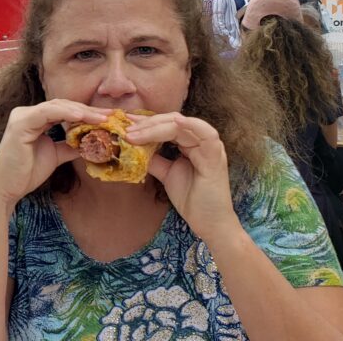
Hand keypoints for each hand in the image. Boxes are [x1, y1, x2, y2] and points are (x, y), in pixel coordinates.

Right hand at [0, 100, 110, 207]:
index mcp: (34, 118)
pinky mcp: (20, 123)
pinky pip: (46, 113)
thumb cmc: (26, 172)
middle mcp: (26, 112)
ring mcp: (22, 116)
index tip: (108, 118)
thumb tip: (91, 141)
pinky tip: (82, 117)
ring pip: (57, 107)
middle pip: (63, 105)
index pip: (64, 110)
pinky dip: (65, 113)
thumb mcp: (55, 155)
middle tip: (111, 115)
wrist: (7, 188)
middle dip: (89, 110)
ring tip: (102, 118)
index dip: (87, 113)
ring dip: (82, 112)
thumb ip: (70, 145)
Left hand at [126, 113, 239, 242]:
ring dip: (156, 126)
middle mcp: (203, 141)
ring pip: (182, 125)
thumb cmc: (191, 198)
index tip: (126, 122)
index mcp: (193, 143)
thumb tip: (133, 146)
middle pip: (173, 121)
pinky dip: (187, 127)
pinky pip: (205, 135)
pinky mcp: (215, 157)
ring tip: (135, 132)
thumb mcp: (166, 173)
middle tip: (127, 128)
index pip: (168, 124)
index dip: (147, 122)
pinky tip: (170, 124)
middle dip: (147, 123)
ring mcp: (211, 147)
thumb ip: (154, 158)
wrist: (208, 222)